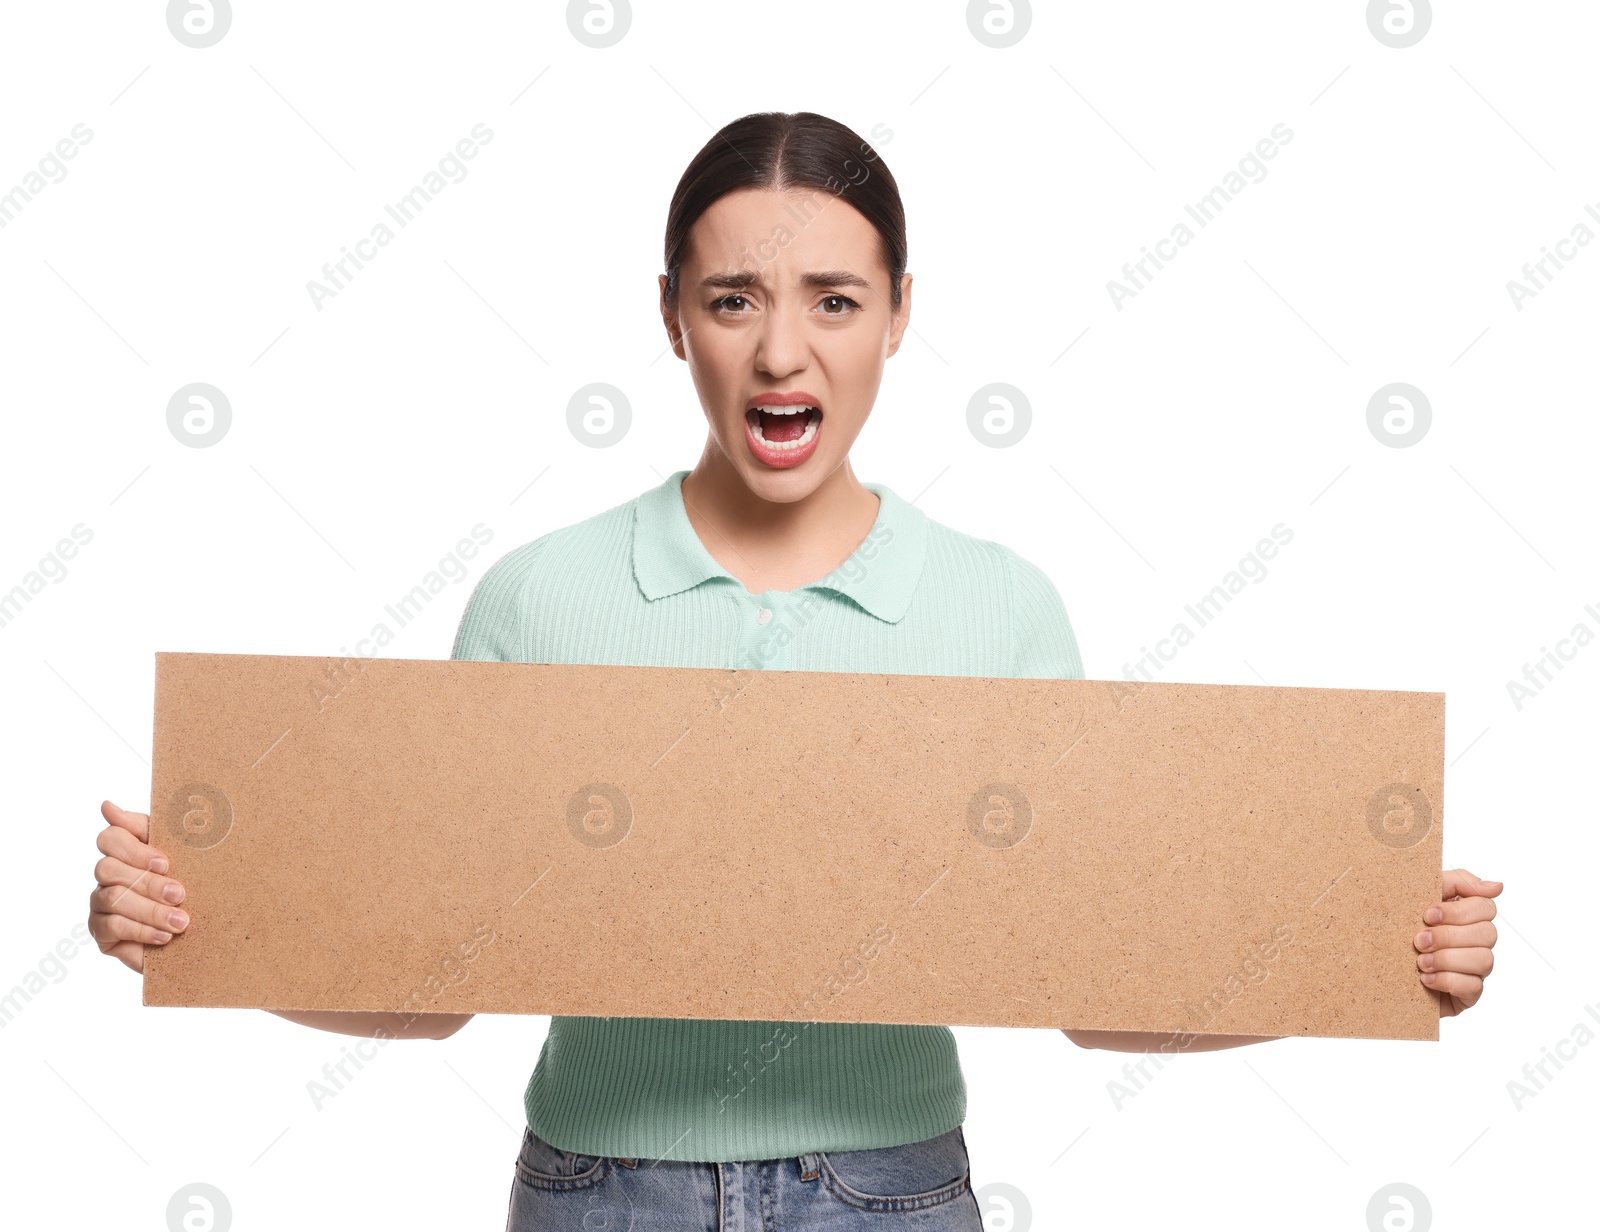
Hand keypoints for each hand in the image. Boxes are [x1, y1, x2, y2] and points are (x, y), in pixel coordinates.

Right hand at [88, 800, 188, 971]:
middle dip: (148, 883)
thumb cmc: (190, 884)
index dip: (134, 850)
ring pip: (113, 897)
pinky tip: (165, 936)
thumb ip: (148, 829)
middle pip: (109, 868)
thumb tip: (106, 805)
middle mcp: (107, 874)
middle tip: (180, 894)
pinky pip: (112, 926)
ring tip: (181, 921)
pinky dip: (142, 930)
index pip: (110, 837)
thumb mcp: (180, 854)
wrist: (199, 932)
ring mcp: (100, 902)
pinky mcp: (100, 931)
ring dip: (151, 910)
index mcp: (125, 851)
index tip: (165, 862)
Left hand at [1415, 868, 1499, 1016]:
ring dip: (1447, 959)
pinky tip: (1425, 978)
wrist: (1379, 967)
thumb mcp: (1420, 897)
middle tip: (1419, 940)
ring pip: (1484, 959)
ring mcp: (1476, 968)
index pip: (1486, 907)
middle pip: (1487, 933)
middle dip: (1449, 936)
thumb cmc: (1401, 928)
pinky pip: (1472, 986)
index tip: (1428, 914)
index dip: (1459, 911)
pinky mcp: (1469, 993)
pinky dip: (1446, 980)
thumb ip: (1456, 882)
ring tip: (1420, 961)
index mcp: (1467, 916)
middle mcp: (1477, 941)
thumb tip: (1497, 887)